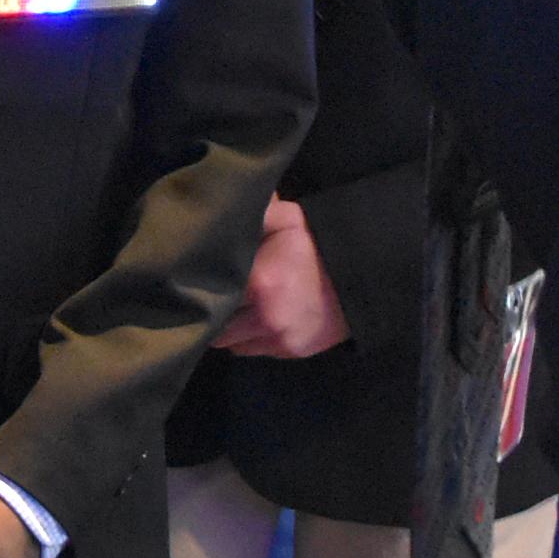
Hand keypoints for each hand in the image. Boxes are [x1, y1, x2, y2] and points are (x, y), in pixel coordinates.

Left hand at [212, 195, 350, 357]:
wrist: (363, 276)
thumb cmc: (318, 245)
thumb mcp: (287, 219)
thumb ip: (253, 214)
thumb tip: (223, 205)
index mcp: (259, 282)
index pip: (209, 294)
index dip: (198, 288)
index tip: (194, 281)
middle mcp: (264, 317)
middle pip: (216, 325)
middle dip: (212, 311)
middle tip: (212, 296)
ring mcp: (278, 339)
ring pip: (231, 343)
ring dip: (229, 328)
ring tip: (233, 309)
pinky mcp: (290, 352)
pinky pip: (253, 351)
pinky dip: (249, 339)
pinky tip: (254, 320)